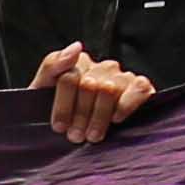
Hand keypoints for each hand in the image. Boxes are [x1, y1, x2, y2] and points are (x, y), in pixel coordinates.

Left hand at [31, 43, 156, 144]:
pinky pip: (139, 88)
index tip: (59, 127)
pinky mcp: (141, 87)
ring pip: (109, 89)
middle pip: (88, 86)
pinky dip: (126, 105)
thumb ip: (52, 65)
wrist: (80, 138)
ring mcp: (123, 77)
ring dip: (98, 117)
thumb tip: (77, 47)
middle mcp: (103, 67)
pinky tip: (115, 119)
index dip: (63, 106)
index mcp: (79, 63)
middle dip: (79, 115)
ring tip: (92, 135)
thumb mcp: (42, 91)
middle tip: (75, 136)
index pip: (69, 78)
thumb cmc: (60, 115)